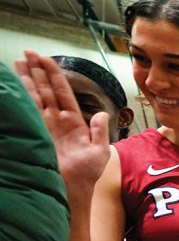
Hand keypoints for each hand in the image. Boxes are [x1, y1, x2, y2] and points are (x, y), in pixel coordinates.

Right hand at [15, 51, 110, 192]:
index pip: (63, 92)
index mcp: (74, 121)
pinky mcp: (36, 131)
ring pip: (35, 96)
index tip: (45, 58)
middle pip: (46, 89)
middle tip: (27, 52)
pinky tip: (15, 83)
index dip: (54, 75)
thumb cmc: (87, 173)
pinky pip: (29, 110)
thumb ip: (100, 131)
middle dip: (37, 71)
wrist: (73, 188)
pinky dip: (22, 96)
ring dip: (27, 79)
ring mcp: (45, 125)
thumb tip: (101, 113)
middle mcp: (58, 120)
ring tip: (19, 61)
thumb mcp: (100, 150)